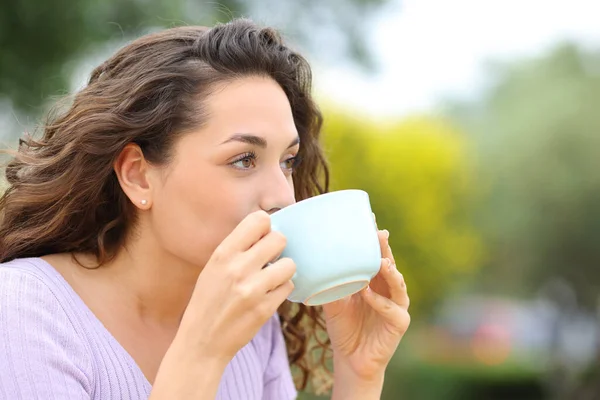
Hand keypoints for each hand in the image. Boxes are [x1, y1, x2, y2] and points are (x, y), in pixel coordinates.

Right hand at [174, 210, 294, 363]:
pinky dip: (281, 290)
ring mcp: (253, 290)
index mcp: (223, 254)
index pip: (259, 220)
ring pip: (289, 264)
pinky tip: (268, 295)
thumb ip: (237, 249)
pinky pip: (288, 287)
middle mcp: (238, 268)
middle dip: (278, 249)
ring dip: (283, 271)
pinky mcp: (265, 309)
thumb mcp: (213, 268)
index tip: (261, 239)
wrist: (202, 342)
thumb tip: (267, 229)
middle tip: (269, 259)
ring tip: (270, 279)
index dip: (265, 228)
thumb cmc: (209, 300)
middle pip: (279, 239)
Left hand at [323, 220, 409, 382]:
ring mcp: (396, 306)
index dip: (374, 239)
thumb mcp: (333, 302)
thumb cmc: (344, 328)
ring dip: (389, 272)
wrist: (350, 360)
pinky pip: (392, 310)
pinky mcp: (399, 324)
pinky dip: (380, 302)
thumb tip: (312, 262)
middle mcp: (388, 290)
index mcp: (374, 281)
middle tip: (379, 233)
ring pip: (398, 284)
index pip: (376, 255)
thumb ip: (330, 284)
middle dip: (385, 249)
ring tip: (381, 262)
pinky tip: (368, 294)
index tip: (370, 219)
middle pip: (390, 264)